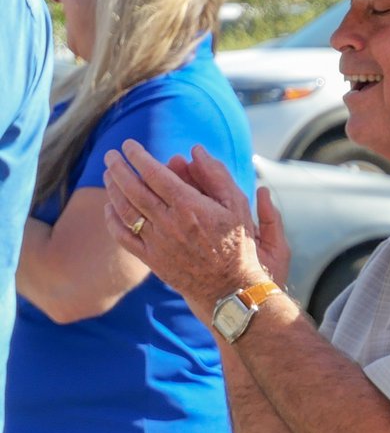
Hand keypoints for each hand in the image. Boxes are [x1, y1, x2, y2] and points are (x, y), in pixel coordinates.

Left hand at [99, 142, 272, 314]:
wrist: (232, 287)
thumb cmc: (238, 243)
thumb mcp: (237, 205)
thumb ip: (216, 175)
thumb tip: (195, 150)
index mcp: (189, 206)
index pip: (154, 173)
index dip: (138, 156)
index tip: (129, 145)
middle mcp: (168, 222)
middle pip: (133, 189)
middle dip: (118, 168)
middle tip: (110, 155)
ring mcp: (157, 242)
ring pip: (125, 210)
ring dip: (113, 189)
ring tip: (109, 175)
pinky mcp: (151, 259)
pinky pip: (123, 236)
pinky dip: (112, 219)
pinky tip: (110, 207)